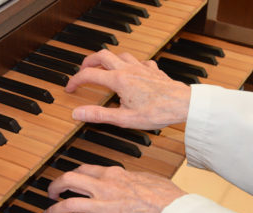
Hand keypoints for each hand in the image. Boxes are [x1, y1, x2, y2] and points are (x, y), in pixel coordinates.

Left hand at [43, 164, 185, 212]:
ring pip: (70, 205)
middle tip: (52, 191)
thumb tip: (126, 179)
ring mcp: (104, 207)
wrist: (171, 208)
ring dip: (55, 209)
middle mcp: (104, 187)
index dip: (73, 172)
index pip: (85, 169)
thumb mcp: (143, 176)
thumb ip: (128, 177)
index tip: (70, 177)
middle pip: (71, 180)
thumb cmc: (163, 192)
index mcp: (113, 174)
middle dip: (57, 184)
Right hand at [66, 49, 190, 129]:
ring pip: (119, 55)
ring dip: (108, 60)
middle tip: (82, 70)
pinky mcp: (152, 70)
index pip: (89, 75)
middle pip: (102, 56)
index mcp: (118, 80)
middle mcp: (128, 69)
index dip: (75, 81)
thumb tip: (78, 113)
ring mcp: (141, 67)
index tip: (69, 87)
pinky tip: (132, 71)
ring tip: (103, 68)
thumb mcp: (123, 118)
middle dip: (88, 62)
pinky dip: (130, 64)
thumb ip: (99, 115)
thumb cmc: (156, 112)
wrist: (182, 104)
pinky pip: (138, 61)